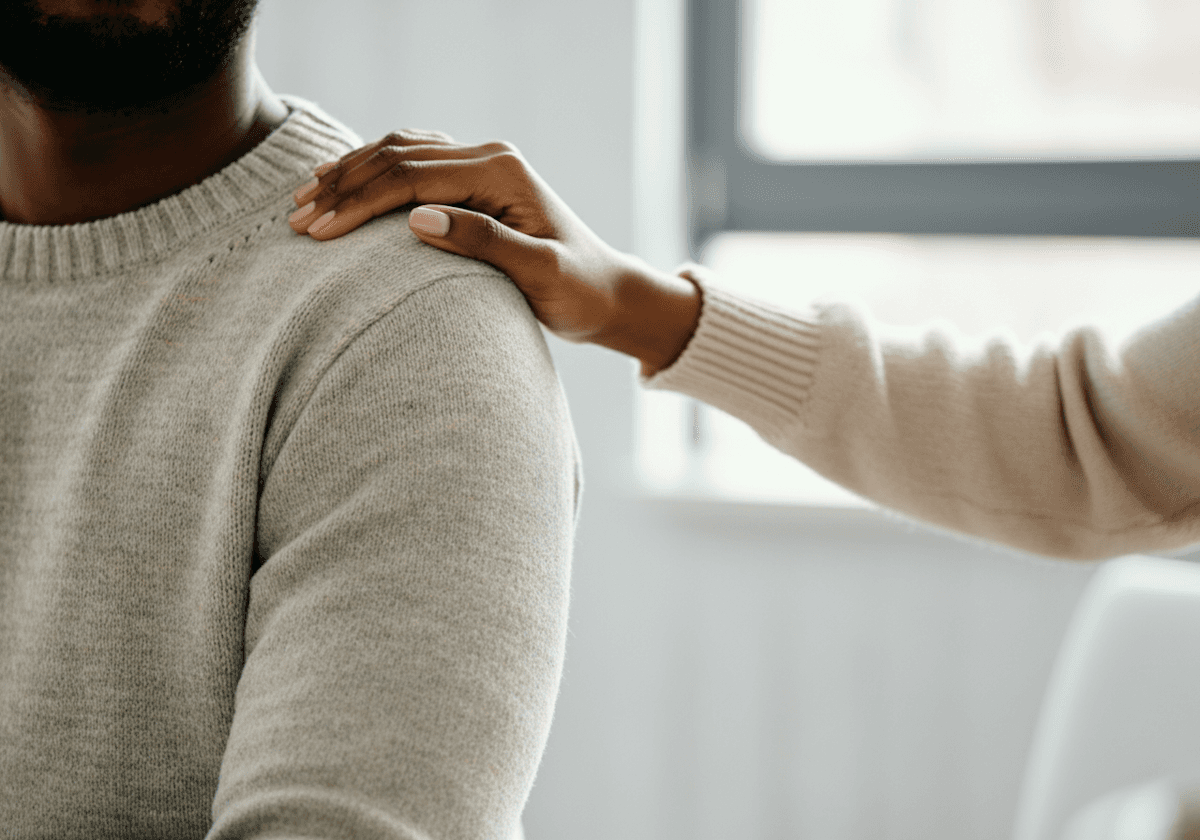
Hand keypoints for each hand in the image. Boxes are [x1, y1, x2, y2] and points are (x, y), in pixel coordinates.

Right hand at [287, 130, 700, 374]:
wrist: (609, 293)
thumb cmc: (579, 291)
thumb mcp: (540, 275)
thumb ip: (485, 244)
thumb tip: (419, 219)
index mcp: (501, 172)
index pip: (410, 177)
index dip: (358, 202)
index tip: (315, 231)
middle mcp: (490, 158)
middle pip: (398, 158)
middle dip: (343, 187)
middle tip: (293, 218)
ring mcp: (483, 165)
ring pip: (401, 153)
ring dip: (351, 174)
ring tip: (304, 199)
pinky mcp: (477, 182)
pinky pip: (414, 163)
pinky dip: (375, 171)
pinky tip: (344, 184)